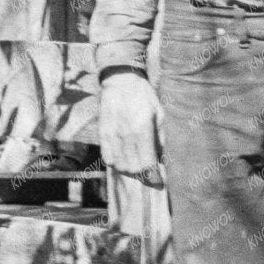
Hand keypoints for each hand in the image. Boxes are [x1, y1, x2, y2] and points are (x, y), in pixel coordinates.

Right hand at [97, 69, 164, 184]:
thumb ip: (160, 140)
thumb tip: (161, 162)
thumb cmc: (145, 97)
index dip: (154, 177)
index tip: (159, 182)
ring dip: (130, 170)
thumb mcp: (159, 115)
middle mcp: (126, 134)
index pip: (147, 163)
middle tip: (149, 173)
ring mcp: (112, 134)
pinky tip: (124, 158)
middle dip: (143, 175)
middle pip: (133, 168)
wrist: (121, 81)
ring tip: (137, 165)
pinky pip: (108, 159)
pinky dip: (117, 163)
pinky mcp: (103, 134)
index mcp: (142, 128)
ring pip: (120, 166)